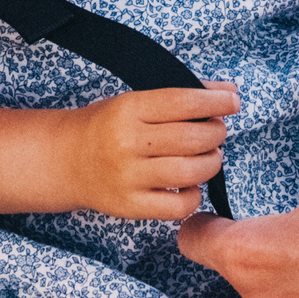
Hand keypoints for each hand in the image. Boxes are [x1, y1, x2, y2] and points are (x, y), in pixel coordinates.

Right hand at [59, 85, 238, 220]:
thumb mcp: (136, 101)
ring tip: (209, 156)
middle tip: (216, 132)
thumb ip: (182, 96)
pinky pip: (177, 206)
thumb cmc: (108, 126)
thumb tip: (229, 90)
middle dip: (216, 133)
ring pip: (189, 172)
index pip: (183, 101)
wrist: (66, 160)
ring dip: (211, 163)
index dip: (215, 102)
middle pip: (191, 138)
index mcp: (128, 109)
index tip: (232, 102)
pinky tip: (191, 184)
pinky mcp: (130, 206)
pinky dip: (194, 195)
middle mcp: (127, 143)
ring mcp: (128, 177)